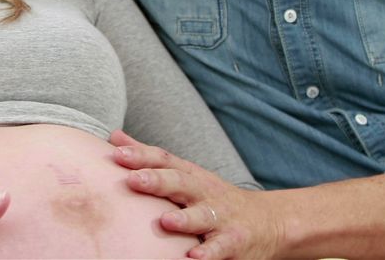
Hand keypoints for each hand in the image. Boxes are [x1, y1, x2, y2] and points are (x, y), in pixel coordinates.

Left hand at [110, 130, 284, 259]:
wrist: (268, 222)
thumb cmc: (214, 197)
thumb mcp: (186, 173)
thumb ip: (151, 158)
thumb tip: (115, 137)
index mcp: (190, 175)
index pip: (164, 160)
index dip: (142, 155)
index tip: (117, 153)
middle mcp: (204, 192)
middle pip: (181, 182)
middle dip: (158, 181)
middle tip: (134, 180)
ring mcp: (220, 217)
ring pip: (202, 216)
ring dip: (184, 218)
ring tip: (165, 221)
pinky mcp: (233, 242)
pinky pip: (220, 248)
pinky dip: (208, 253)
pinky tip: (194, 257)